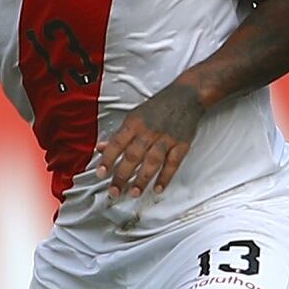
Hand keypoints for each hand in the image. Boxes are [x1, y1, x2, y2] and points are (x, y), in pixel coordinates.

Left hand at [99, 82, 204, 198]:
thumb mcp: (135, 115)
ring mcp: (166, 138)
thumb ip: (119, 135)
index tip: (101, 173)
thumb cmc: (159, 106)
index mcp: (135, 123)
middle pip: (133, 156)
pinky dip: (165, 177)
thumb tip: (101, 148)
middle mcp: (149, 131)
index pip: (117, 143)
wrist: (187, 95)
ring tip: (134, 193)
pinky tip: (158, 188)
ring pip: (152, 162)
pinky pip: (173, 163)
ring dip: (142, 179)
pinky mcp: (181, 144)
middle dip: (122, 176)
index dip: (108, 159)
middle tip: (114, 191)